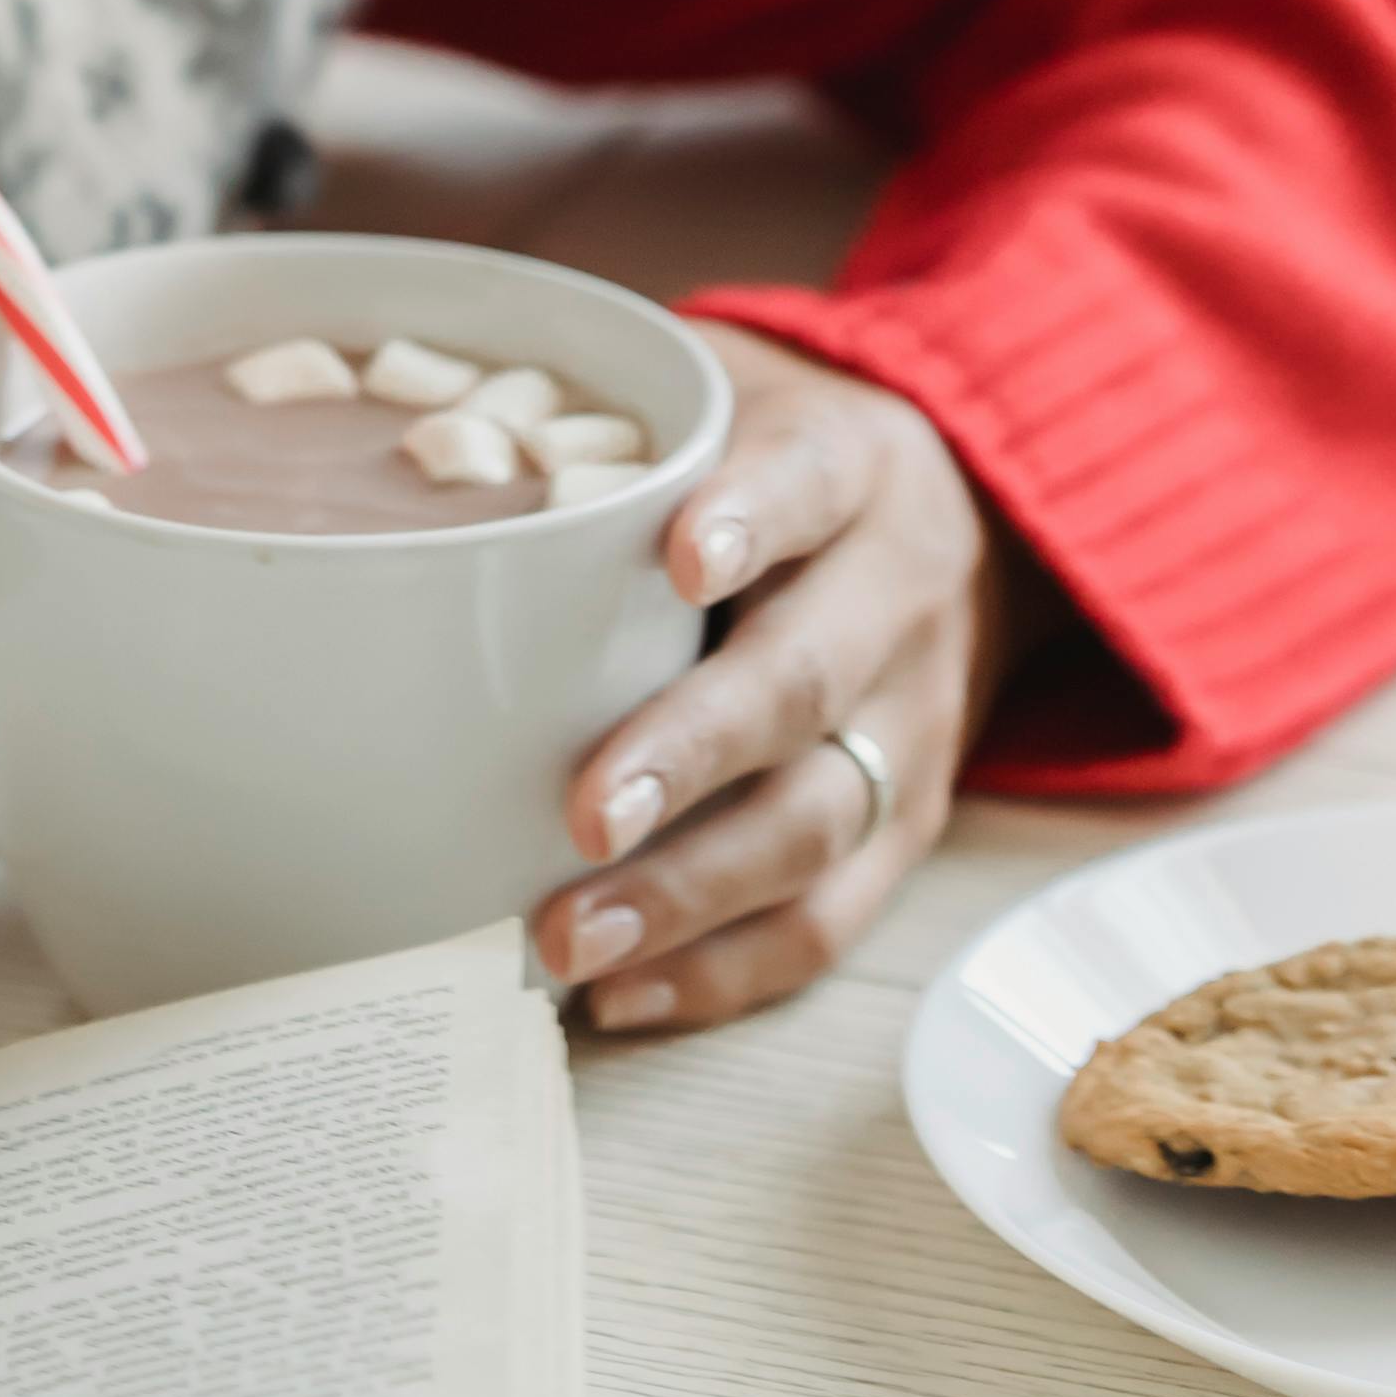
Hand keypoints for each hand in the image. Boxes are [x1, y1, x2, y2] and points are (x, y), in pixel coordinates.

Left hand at [530, 319, 1028, 1036]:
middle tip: (586, 812)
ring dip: (691, 895)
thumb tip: (421, 457)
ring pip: (816, 821)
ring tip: (572, 938)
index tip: (685, 556)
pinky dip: (725, 970)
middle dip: (692, 753)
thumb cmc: (784, 463)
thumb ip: (622, 430)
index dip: (751, 518)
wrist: (974, 524)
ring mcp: (913, 724)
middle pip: (804, 682)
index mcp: (850, 467)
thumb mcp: (737, 401)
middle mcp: (896, 597)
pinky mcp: (907, 825)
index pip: (807, 484)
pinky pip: (830, 916)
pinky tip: (623, 996)